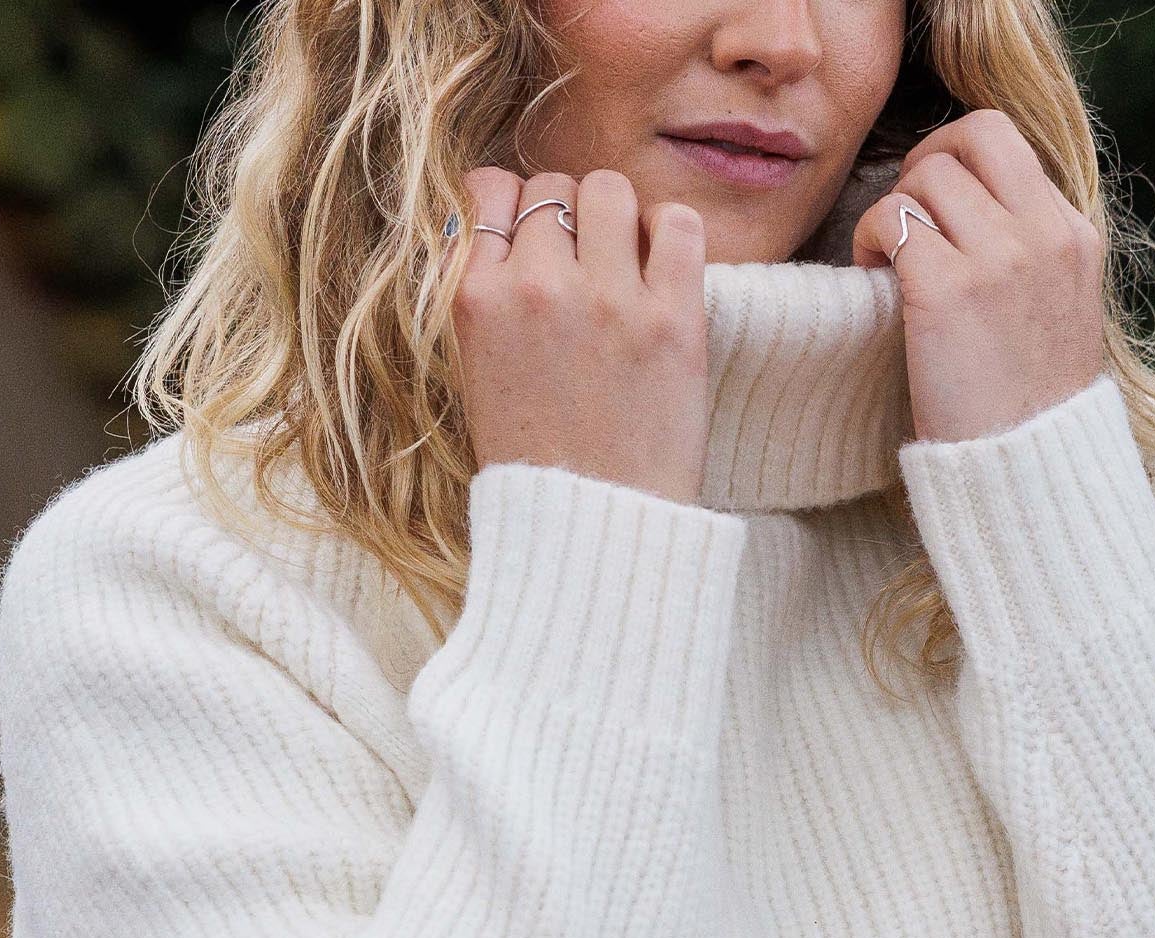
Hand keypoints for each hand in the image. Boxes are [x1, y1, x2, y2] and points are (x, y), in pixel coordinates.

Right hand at [453, 167, 710, 502]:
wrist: (590, 533)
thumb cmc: (534, 465)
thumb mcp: (476, 374)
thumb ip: (482, 294)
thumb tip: (502, 218)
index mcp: (476, 300)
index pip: (492, 191)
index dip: (515, 209)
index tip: (531, 241)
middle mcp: (537, 287)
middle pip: (554, 187)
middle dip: (568, 218)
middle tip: (583, 270)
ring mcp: (607, 300)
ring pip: (611, 188)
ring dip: (618, 218)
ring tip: (624, 267)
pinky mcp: (672, 320)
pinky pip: (678, 222)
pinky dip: (672, 233)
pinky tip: (664, 269)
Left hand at [851, 110, 1106, 445]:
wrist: (1028, 472)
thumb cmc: (1027, 406)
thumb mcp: (1058, 312)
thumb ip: (1031, 251)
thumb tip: (975, 207)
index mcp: (1073, 236)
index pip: (1009, 142)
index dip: (959, 157)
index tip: (937, 200)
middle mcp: (1043, 235)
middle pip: (970, 137)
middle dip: (925, 164)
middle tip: (905, 216)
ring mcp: (999, 259)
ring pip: (926, 177)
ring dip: (893, 210)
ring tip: (890, 262)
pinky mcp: (947, 290)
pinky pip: (891, 218)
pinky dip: (870, 238)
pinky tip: (874, 276)